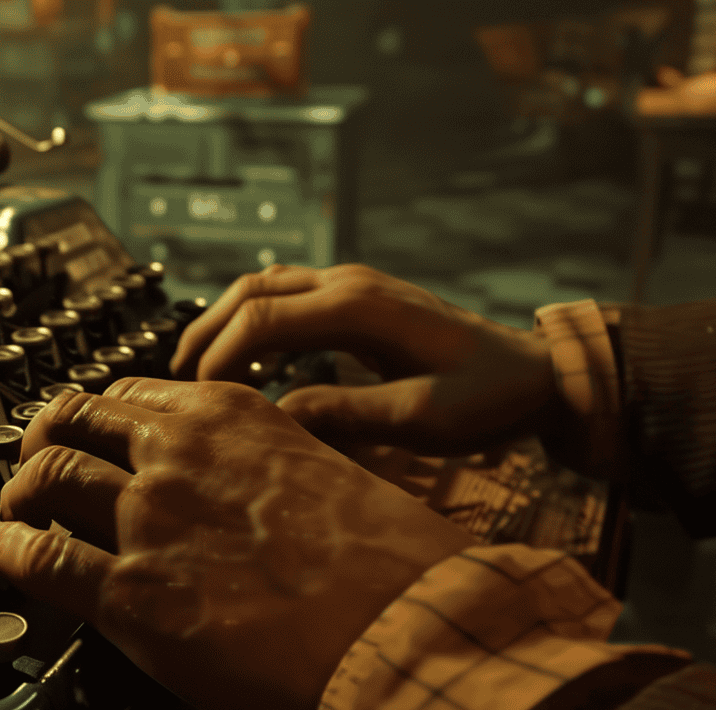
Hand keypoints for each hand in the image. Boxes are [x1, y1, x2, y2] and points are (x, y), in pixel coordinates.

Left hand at [0, 379, 476, 709]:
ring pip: (48, 477)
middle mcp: (179, 453)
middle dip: (46, 439)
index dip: (100, 419)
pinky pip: (38, 557)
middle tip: (36, 461)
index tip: (90, 434)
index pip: (133, 396)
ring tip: (15, 507)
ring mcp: (148, 518)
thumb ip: (268, 466)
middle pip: (75, 421)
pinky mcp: (131, 592)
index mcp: (233, 415)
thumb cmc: (391, 564)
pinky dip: (7, 549)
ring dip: (22, 491)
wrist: (408, 632)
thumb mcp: (329, 473)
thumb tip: (242, 489)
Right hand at [171, 264, 561, 455]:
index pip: (262, 318)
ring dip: (226, 322)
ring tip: (200, 370)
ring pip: (265, 286)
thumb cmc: (487, 398)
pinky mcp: (359, 301)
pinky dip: (254, 322)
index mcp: (359, 307)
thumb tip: (277, 416)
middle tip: (179, 381)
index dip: (221, 356)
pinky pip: (288, 297)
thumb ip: (348, 414)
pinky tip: (247, 361)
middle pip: (251, 290)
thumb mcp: (421, 418)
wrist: (536, 374)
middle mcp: (349, 284)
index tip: (203, 400)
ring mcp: (354, 286)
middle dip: (207, 331)